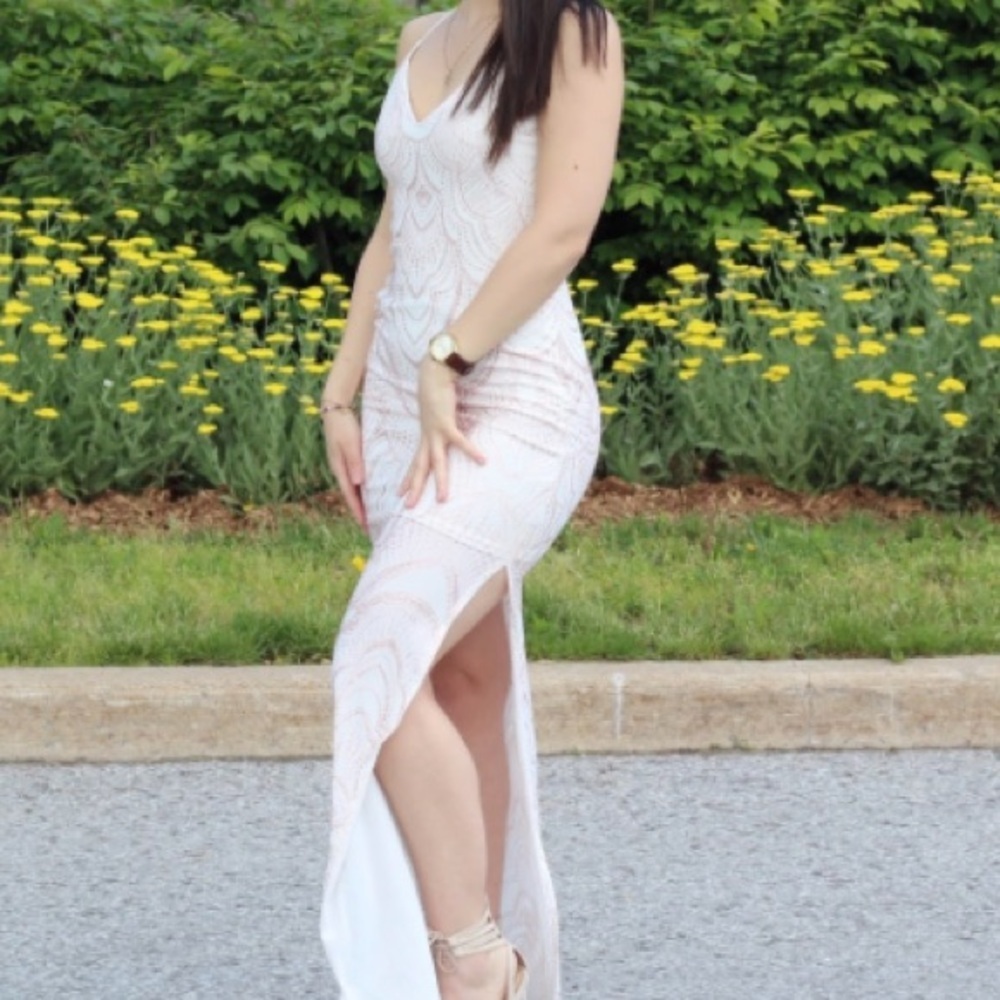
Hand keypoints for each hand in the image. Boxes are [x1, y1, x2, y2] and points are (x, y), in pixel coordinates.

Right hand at [322, 409, 367, 532]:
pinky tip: (370, 493)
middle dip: (360, 512)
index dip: (358, 512)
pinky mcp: (348, 459)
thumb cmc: (343, 425)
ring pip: (354, 489)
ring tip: (372, 515)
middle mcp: (340, 470)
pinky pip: (356, 480)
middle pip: (352, 497)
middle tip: (371, 528)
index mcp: (340, 469)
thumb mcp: (349, 443)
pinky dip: (362, 490)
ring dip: (361, 502)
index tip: (366, 527)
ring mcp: (343, 465)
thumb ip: (354, 462)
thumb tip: (358, 483)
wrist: (335, 409)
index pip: (350, 496)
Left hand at [399, 357, 485, 505]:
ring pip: (436, 462)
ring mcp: (435, 432)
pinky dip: (471, 451)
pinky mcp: (446, 424)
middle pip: (420, 468)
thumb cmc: (435, 392)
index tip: (399, 493)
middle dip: (414, 488)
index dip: (408, 478)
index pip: (414, 462)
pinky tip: (483, 460)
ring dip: (440, 481)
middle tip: (408, 507)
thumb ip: (437, 424)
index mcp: (425, 437)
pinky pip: (460, 441)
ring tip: (443, 499)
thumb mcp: (435, 414)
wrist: (433, 374)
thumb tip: (443, 429)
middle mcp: (427, 438)